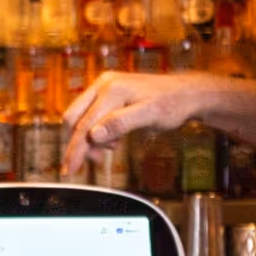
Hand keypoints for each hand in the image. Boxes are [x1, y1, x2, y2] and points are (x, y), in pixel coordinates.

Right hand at [62, 68, 208, 177]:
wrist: (186, 93)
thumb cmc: (172, 104)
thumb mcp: (150, 116)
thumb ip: (120, 123)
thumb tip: (94, 135)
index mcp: (111, 90)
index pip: (84, 125)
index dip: (75, 150)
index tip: (69, 170)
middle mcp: (103, 84)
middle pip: (74, 118)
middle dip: (79, 143)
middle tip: (94, 161)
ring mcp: (105, 86)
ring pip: (82, 117)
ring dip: (90, 138)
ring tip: (112, 148)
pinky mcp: (109, 92)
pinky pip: (92, 115)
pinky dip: (98, 132)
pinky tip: (114, 140)